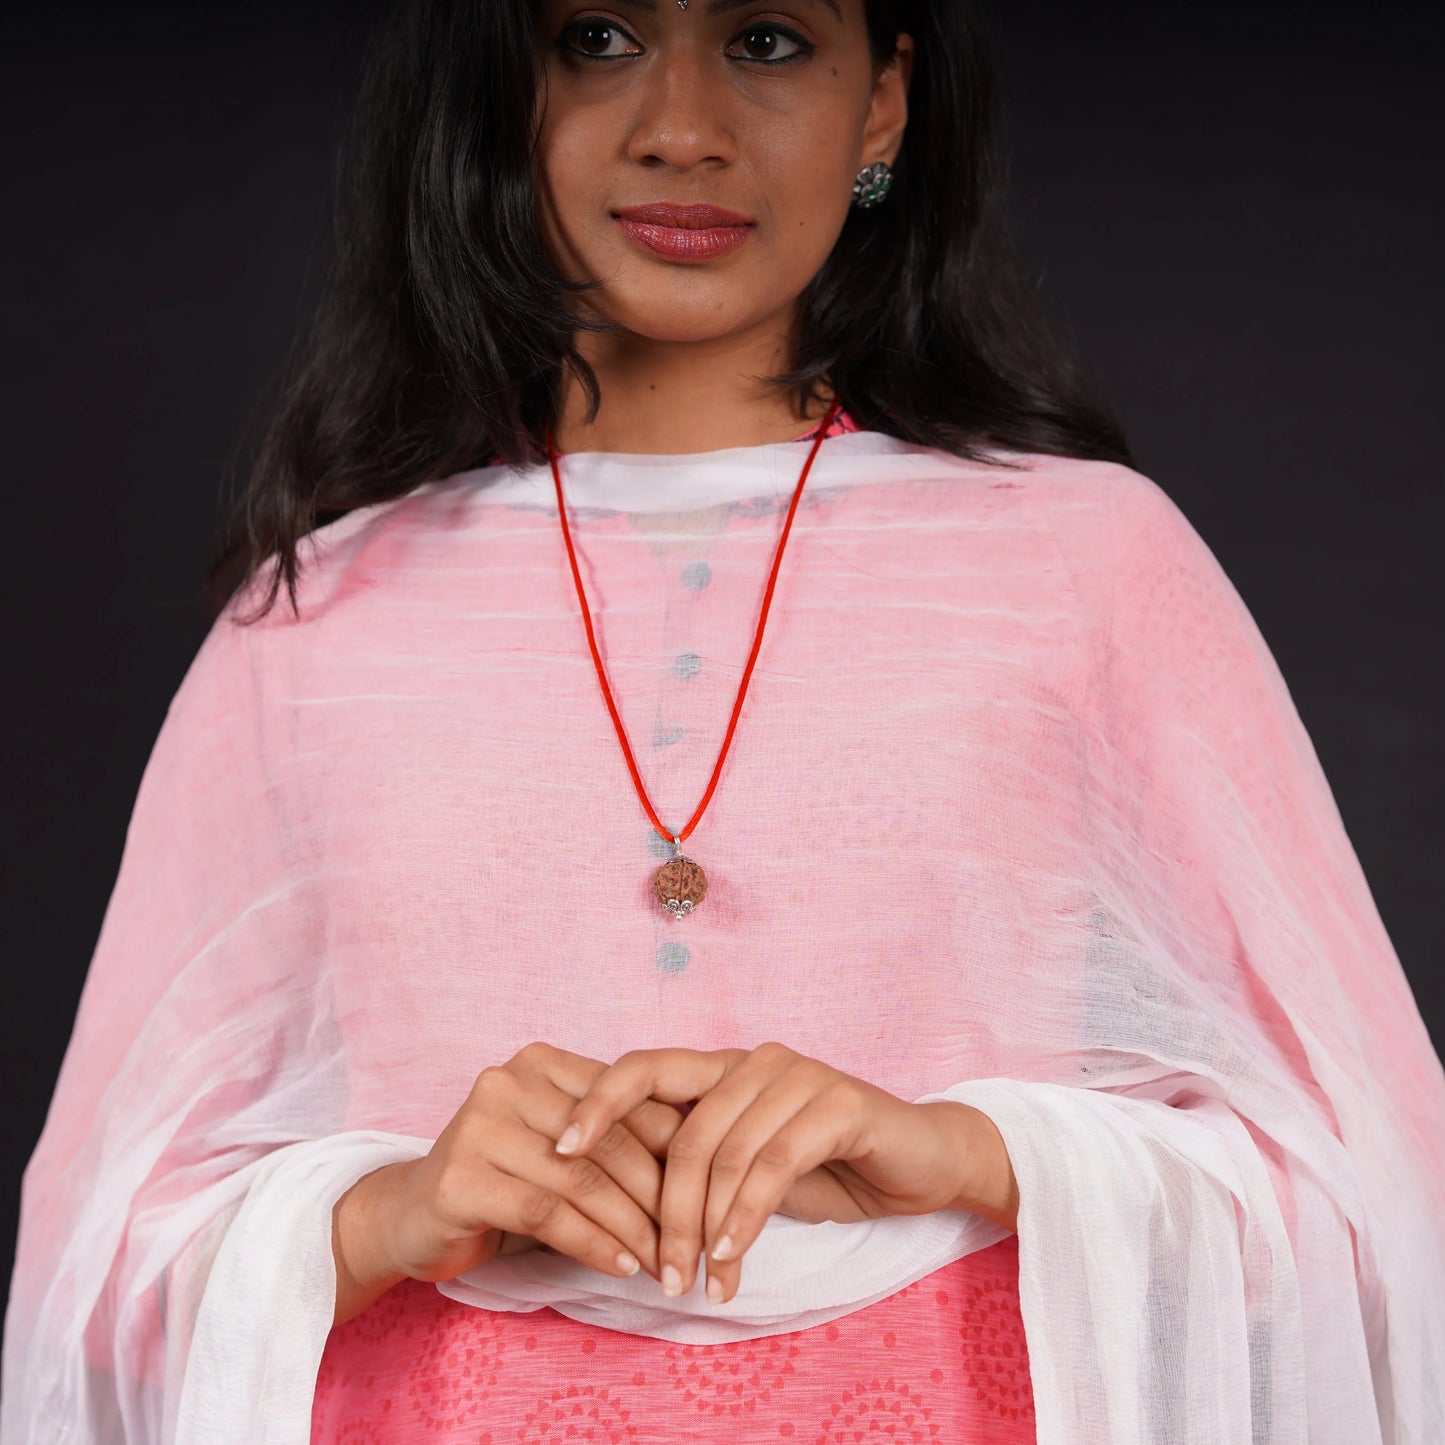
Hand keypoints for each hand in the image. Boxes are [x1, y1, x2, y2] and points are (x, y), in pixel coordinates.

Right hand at [334, 1041, 683, 1324]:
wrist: (411, 1216)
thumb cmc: (504, 1181)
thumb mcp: (562, 1148)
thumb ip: (615, 1140)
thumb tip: (706, 1164)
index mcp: (543, 1062)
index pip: (629, 1103)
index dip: (676, 1153)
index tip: (708, 1198)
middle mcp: (508, 1080)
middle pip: (610, 1142)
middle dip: (660, 1199)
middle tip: (692, 1243)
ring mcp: (479, 1124)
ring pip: (582, 1179)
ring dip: (633, 1229)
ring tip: (664, 1263)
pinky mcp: (461, 1176)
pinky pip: (547, 1212)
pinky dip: (593, 1243)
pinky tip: (621, 1265)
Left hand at [553, 1042, 1011, 1304]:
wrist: (920, 1160)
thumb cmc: (827, 1164)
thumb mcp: (749, 1164)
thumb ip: (697, 1163)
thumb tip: (614, 1201)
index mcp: (722, 1067)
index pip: (644, 1067)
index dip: (598, 1103)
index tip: (558, 1150)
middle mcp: (754, 1060)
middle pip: (684, 1131)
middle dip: (665, 1212)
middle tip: (659, 1276)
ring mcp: (797, 1076)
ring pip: (727, 1153)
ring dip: (706, 1229)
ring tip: (699, 1284)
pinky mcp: (838, 1103)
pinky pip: (774, 1165)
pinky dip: (746, 1219)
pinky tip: (732, 1260)